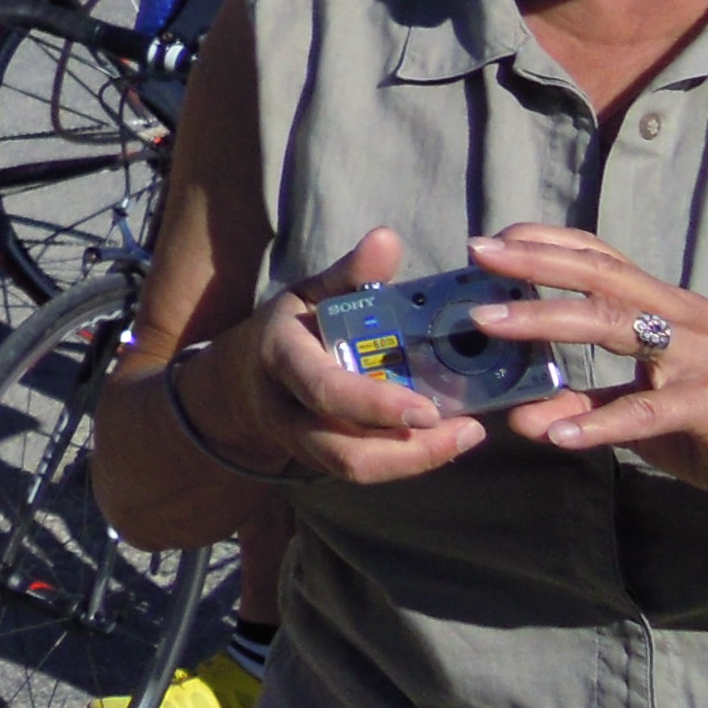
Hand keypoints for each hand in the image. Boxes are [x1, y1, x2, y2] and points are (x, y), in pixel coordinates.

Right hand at [193, 229, 503, 489]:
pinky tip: (447, 439)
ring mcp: (302, 444)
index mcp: (281, 359)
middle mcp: (286, 411)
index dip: (376, 406)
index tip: (429, 409)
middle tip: (466, 429)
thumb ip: (349, 273)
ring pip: (358, 469)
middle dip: (408, 450)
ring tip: (466, 435)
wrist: (241, 380)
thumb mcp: (310, 293)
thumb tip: (387, 237)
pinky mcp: (323, 461)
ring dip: (417, 460)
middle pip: (343, 452)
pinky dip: (410, 459)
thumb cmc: (290, 327)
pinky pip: (367, 469)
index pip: (325, 391)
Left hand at [465, 224, 707, 524]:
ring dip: (547, 322)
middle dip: (536, 262)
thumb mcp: (639, 416)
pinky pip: (647, 410)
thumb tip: (517, 413)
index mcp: (670, 309)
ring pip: (617, 325)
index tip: (492, 240)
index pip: (604, 258)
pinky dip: (599, 422)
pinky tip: (556, 435)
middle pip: (603, 276)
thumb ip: (584, 407)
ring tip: (490, 325)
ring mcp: (704, 358)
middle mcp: (687, 319)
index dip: (549, 244)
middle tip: (478, 255)